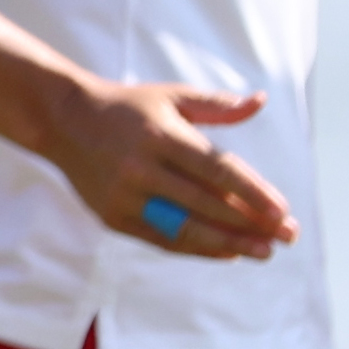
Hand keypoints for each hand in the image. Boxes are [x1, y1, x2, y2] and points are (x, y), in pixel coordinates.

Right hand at [41, 72, 293, 262]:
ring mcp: (123, 195)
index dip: (253, 193)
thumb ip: (217, 105)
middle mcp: (140, 167)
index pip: (216, 169)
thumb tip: (261, 101)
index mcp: (160, 135)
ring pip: (185, 227)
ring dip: (229, 243)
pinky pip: (161, 239)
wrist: (61, 121)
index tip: (284, 211)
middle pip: (206, 203)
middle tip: (288, 236)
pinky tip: (228, 252)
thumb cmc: (127, 108)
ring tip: (264, 251)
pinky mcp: (111, 216)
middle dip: (252, 223)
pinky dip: (197, 248)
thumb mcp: (170, 97)